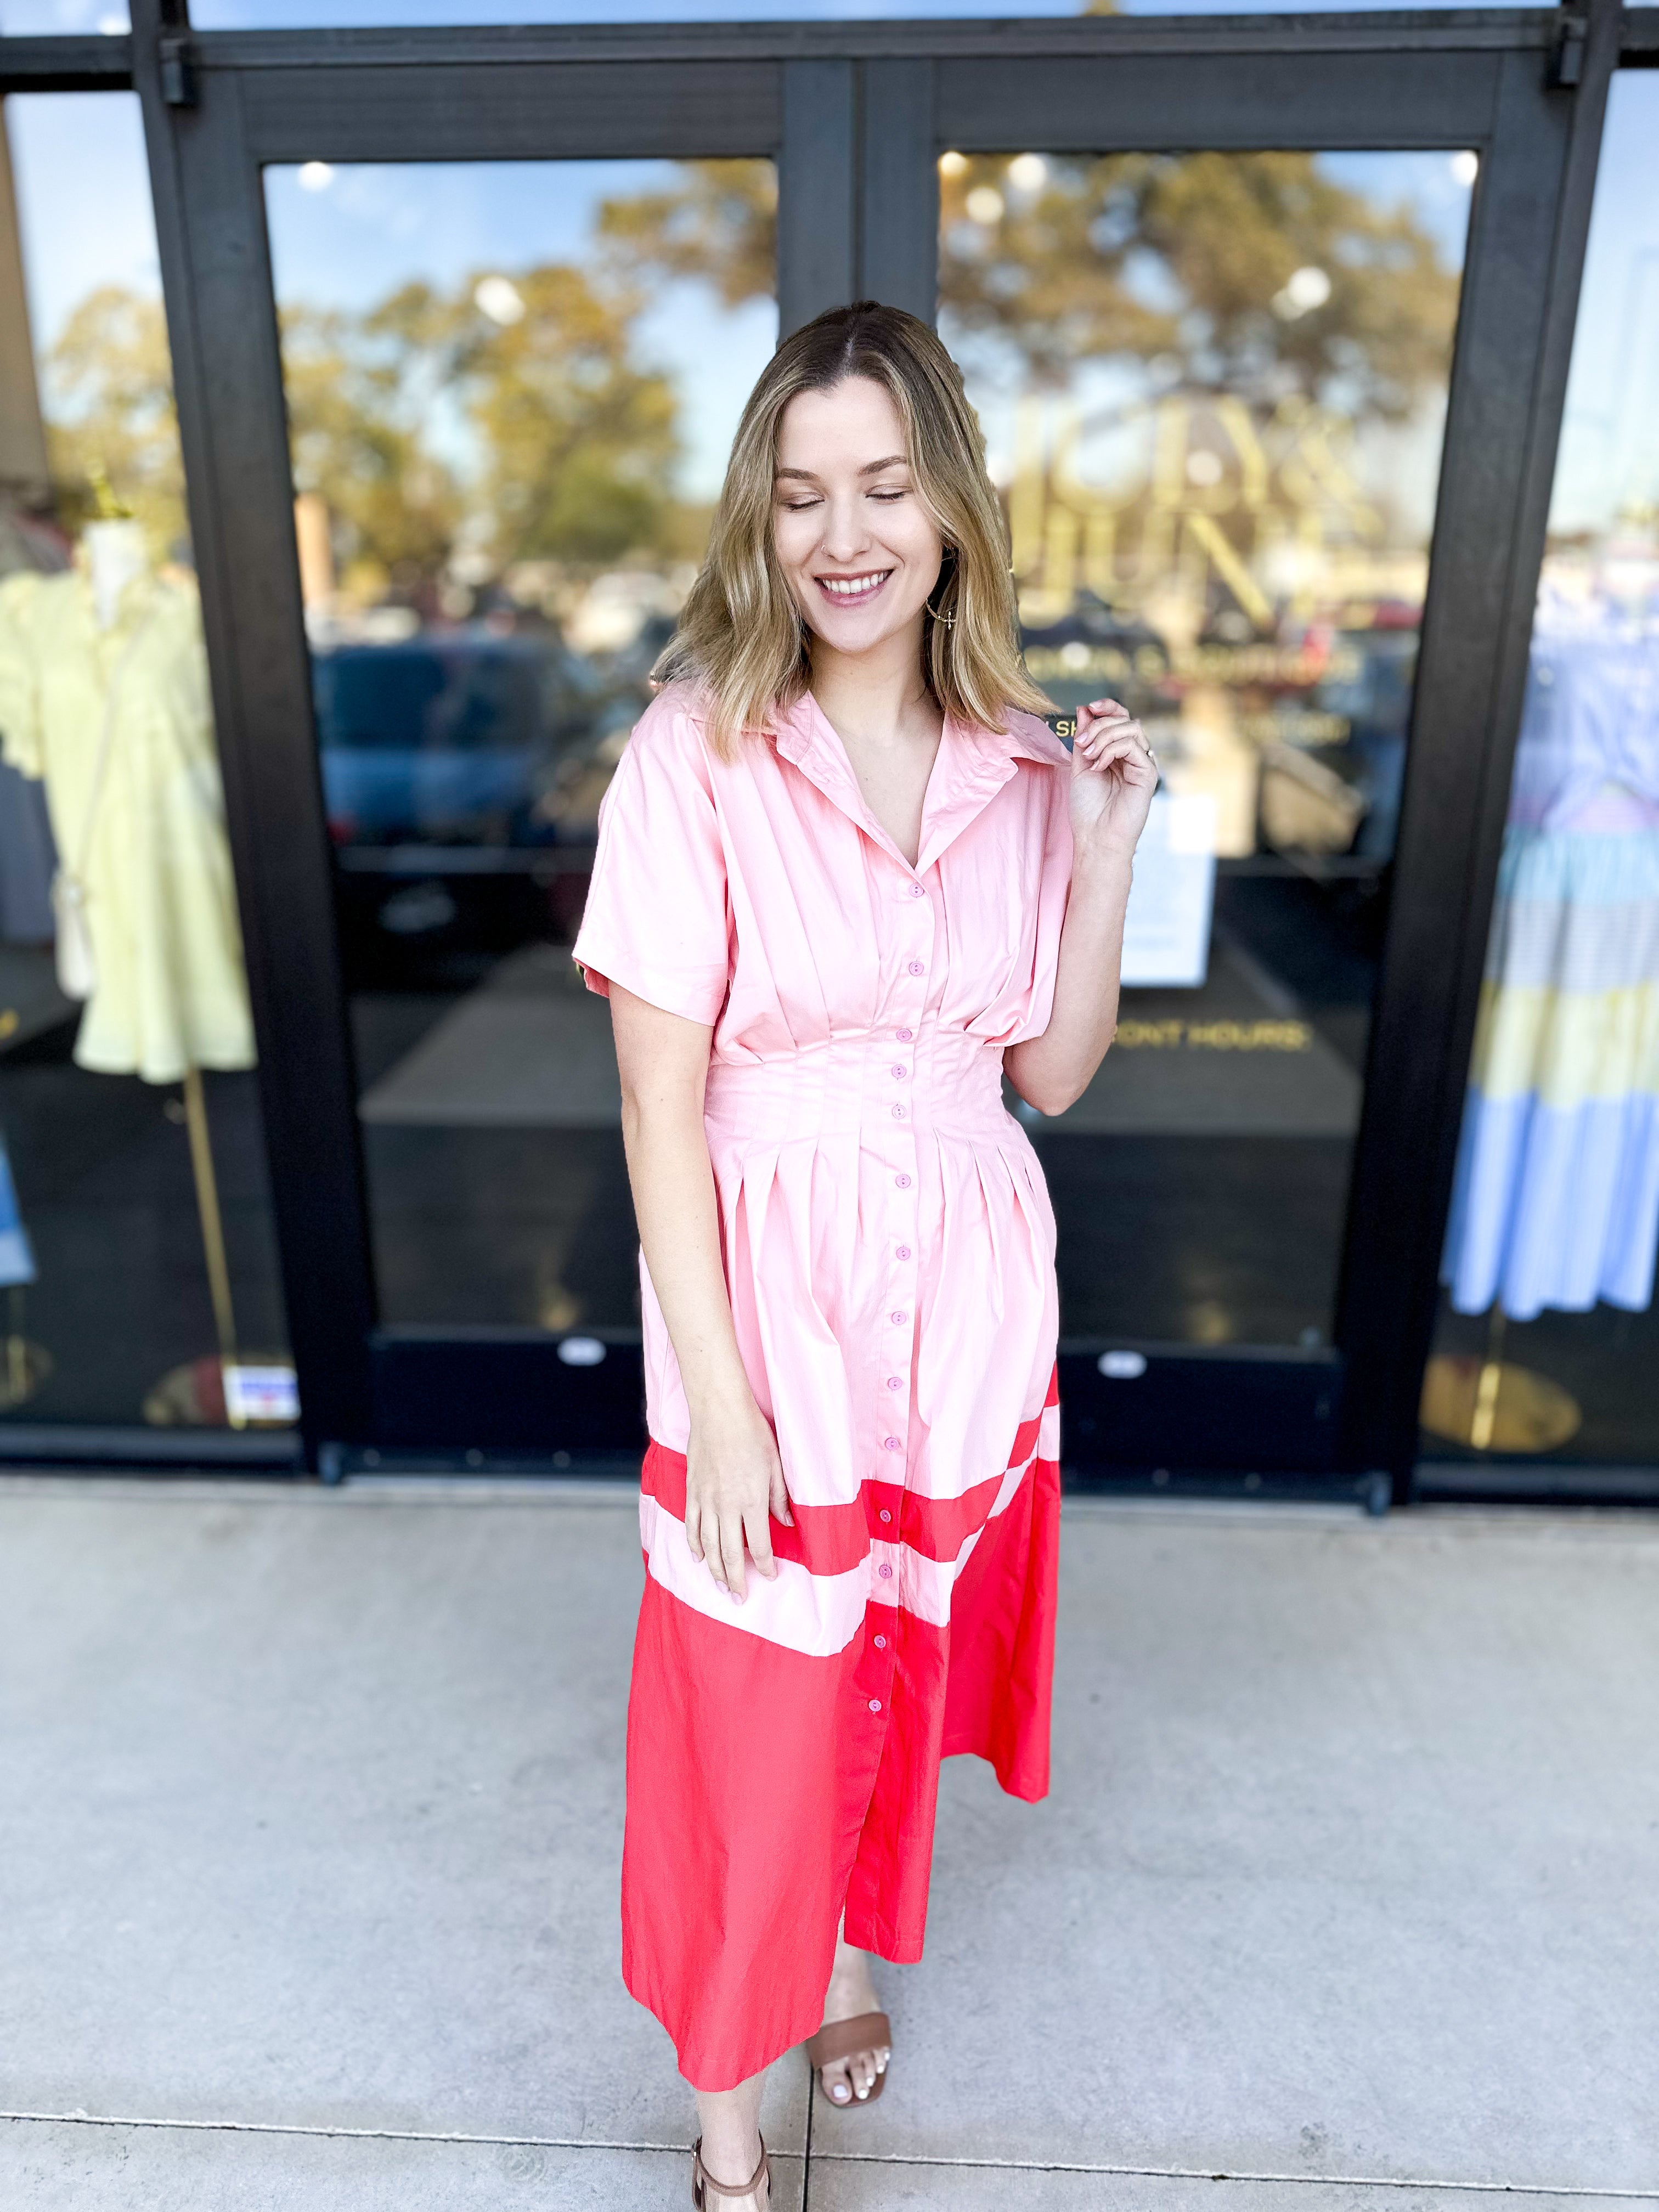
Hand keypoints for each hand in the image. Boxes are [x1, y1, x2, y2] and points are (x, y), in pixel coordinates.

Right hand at [684, 1385, 792, 1602]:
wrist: (719, 1410)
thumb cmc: (752, 1433)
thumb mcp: (776, 1465)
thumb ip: (780, 1498)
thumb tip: (786, 1523)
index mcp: (752, 1500)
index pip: (760, 1545)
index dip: (766, 1565)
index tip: (770, 1577)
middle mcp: (726, 1506)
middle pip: (731, 1554)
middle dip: (737, 1580)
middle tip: (740, 1598)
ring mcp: (705, 1500)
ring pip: (708, 1546)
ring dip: (715, 1570)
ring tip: (721, 1587)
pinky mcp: (691, 1491)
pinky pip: (691, 1527)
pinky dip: (694, 1546)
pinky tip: (699, 1558)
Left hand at [1070, 698, 1157, 858]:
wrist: (1095, 836)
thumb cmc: (1088, 808)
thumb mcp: (1080, 765)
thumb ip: (1084, 738)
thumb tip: (1084, 709)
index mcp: (1117, 752)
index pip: (1119, 717)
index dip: (1107, 707)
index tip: (1090, 707)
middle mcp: (1133, 755)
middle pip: (1125, 719)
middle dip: (1100, 725)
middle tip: (1081, 743)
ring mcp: (1142, 763)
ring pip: (1131, 728)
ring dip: (1104, 736)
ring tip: (1089, 756)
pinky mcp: (1148, 773)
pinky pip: (1133, 746)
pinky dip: (1111, 751)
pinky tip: (1099, 766)